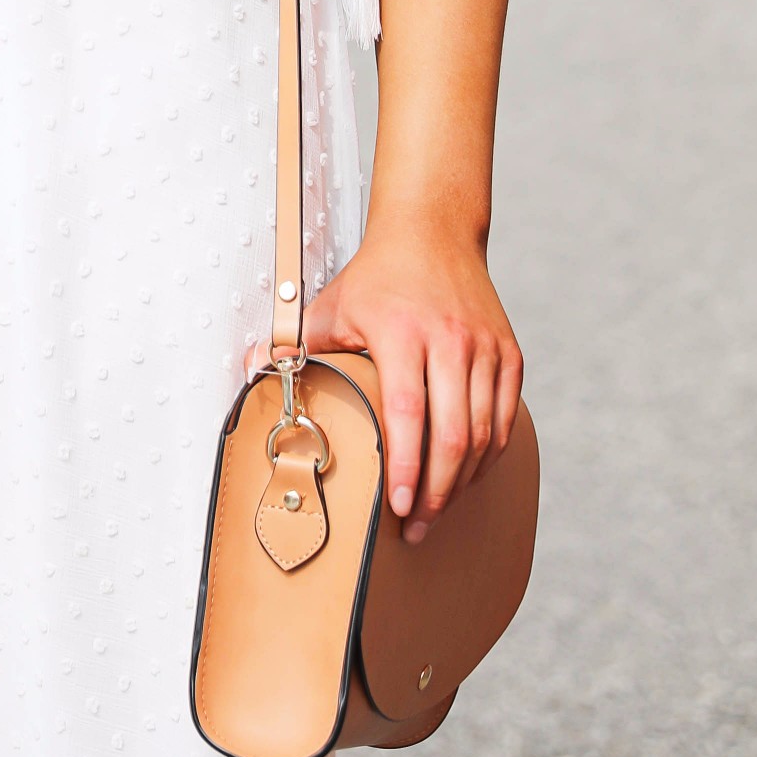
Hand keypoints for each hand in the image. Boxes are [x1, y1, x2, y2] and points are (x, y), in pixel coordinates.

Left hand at [303, 215, 521, 543]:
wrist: (434, 230)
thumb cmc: (375, 277)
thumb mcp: (330, 305)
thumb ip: (292, 344)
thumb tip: (248, 372)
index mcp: (400, 330)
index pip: (407, 411)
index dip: (404, 464)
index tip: (396, 506)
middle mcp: (449, 339)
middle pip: (453, 435)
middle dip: (436, 492)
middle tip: (415, 526)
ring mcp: (485, 347)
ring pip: (484, 434)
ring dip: (462, 482)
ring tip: (436, 509)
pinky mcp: (509, 354)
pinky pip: (504, 420)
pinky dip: (487, 456)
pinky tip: (465, 475)